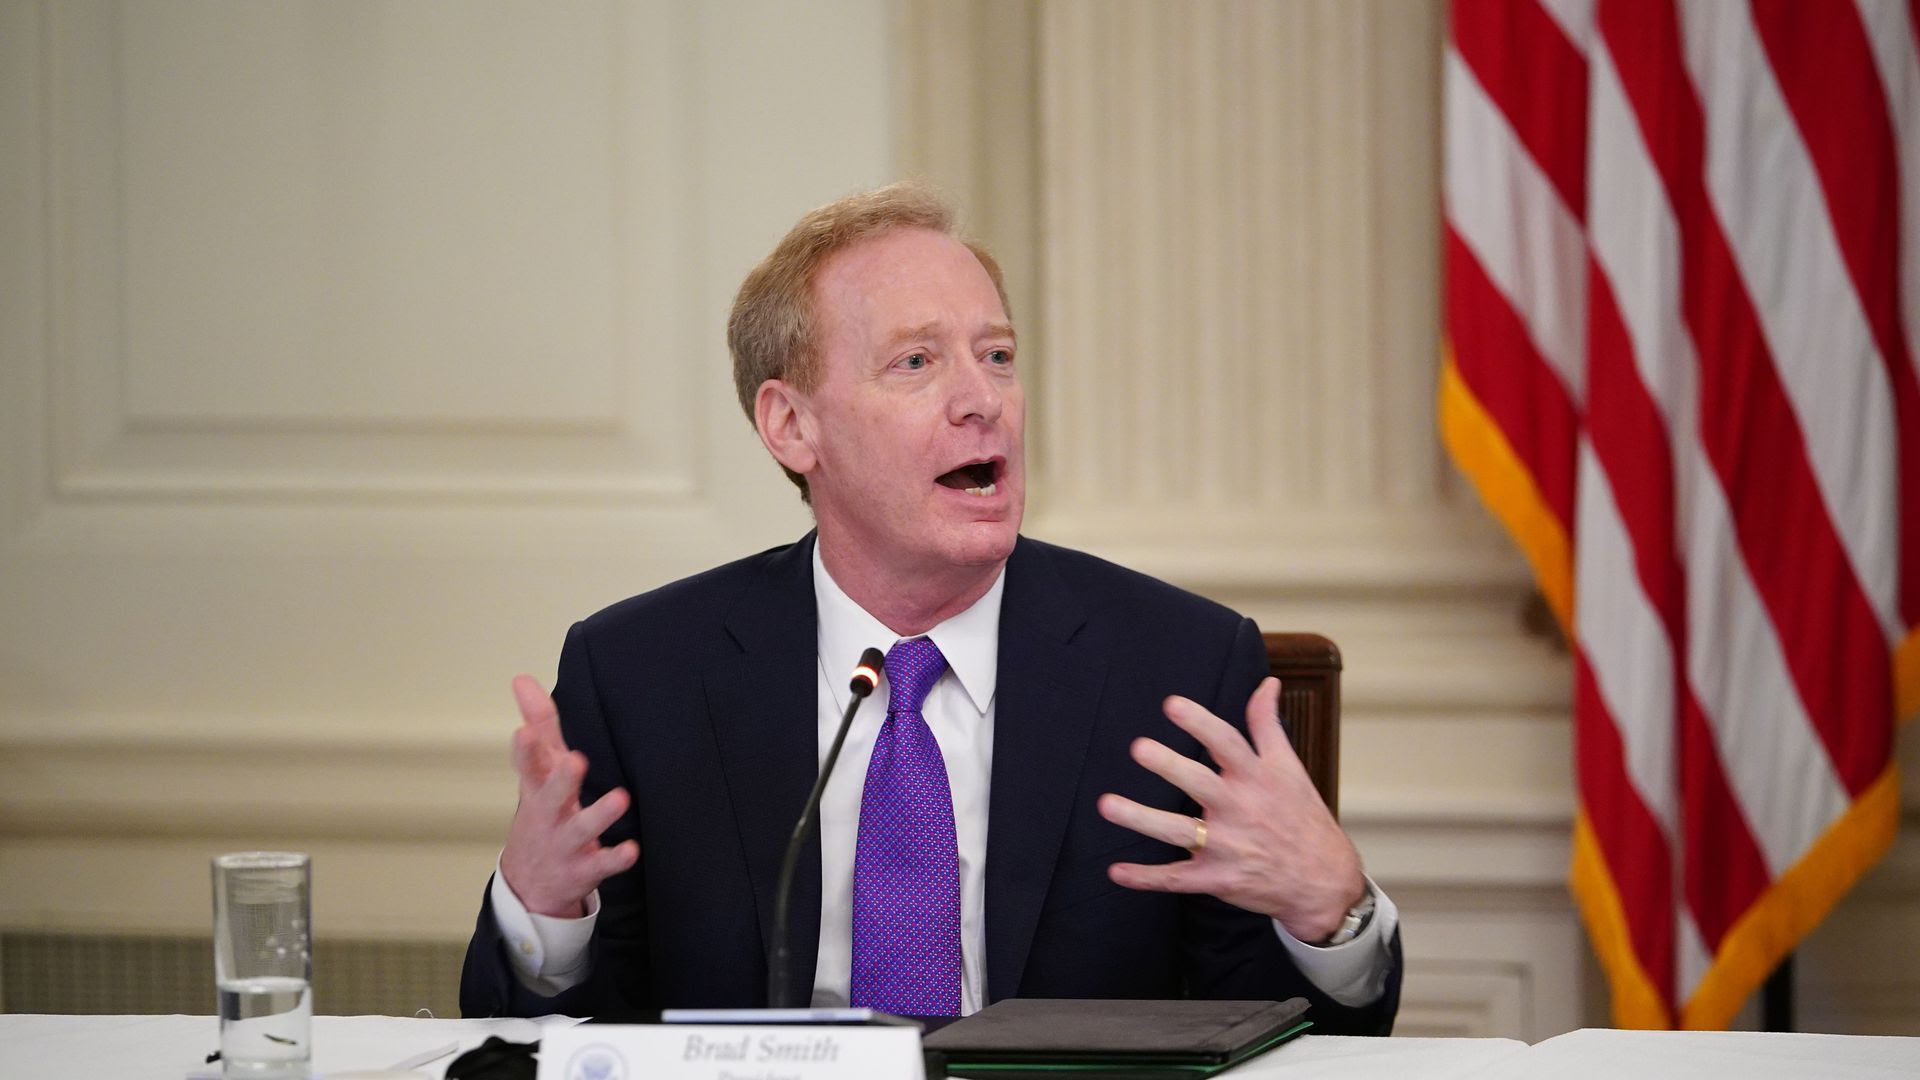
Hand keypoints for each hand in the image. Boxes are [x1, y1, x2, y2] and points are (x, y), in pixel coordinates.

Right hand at [498, 675, 638, 918]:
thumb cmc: (542, 810)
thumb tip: (522, 678)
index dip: (525, 750)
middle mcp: (548, 815)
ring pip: (579, 830)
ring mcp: (565, 844)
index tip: (524, 731)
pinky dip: (615, 858)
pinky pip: (601, 865)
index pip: (527, 765)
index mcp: (537, 788)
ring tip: (620, 798)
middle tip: (576, 760)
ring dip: (599, 815)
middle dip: (562, 780)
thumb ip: (539, 724)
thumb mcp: (537, 770)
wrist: (529, 883)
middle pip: (551, 797)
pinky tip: (632, 849)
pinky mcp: (584, 869)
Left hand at [1098, 677, 1366, 941]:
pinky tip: (1116, 871)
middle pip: (1199, 783)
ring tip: (1106, 804)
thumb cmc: (1302, 817)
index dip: (1200, 722)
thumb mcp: (1290, 767)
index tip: (1171, 704)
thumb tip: (1268, 682)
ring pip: (1178, 831)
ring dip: (1141, 819)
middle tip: (1138, 748)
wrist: (1324, 881)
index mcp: (1256, 778)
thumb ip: (1268, 724)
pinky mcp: (1217, 878)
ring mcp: (1227, 846)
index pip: (1227, 743)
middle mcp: (1240, 809)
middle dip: (1169, 766)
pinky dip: (1146, 877)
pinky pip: (1176, 878)